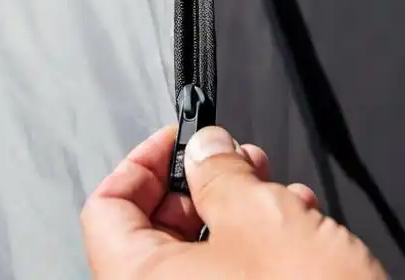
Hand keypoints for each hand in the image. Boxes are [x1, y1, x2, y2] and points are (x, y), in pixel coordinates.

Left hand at [80, 125, 386, 279]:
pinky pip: (227, 277)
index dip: (142, 163)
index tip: (182, 138)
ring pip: (198, 253)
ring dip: (239, 210)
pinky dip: (256, 246)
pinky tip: (299, 225)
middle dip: (203, 183)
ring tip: (283, 190)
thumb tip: (203, 146)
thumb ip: (218, 171)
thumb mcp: (258, 216)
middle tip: (241, 157)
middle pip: (153, 229)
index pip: (105, 209)